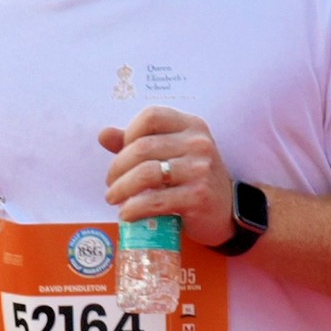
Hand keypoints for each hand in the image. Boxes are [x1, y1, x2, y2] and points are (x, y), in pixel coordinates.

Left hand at [97, 107, 232, 245]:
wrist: (227, 211)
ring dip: (122, 188)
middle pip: (143, 147)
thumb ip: (139, 142)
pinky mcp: (198, 196)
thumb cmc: (194, 179)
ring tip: (113, 198)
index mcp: (192, 126)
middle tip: (110, 183)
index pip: (152, 117)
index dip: (129, 133)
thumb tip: (104, 135)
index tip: (121, 153)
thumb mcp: (172, 154)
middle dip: (118, 167)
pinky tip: (126, 213)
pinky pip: (156, 200)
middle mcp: (199, 143)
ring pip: (146, 173)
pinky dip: (135, 208)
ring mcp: (201, 169)